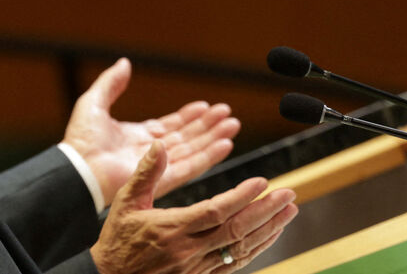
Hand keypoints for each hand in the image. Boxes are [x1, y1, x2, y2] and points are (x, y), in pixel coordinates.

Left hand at [61, 58, 240, 204]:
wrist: (78, 168)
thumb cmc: (80, 140)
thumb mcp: (95, 102)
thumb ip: (111, 83)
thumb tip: (124, 63)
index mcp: (136, 136)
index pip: (170, 126)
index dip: (189, 116)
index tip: (206, 107)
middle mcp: (150, 152)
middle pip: (186, 137)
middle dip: (208, 125)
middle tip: (228, 114)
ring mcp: (157, 166)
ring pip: (193, 150)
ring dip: (213, 138)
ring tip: (232, 125)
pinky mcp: (162, 179)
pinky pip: (191, 167)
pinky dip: (209, 156)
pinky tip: (225, 144)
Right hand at [90, 142, 297, 273]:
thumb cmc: (118, 240)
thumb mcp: (125, 202)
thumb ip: (146, 173)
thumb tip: (160, 145)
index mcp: (171, 229)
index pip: (215, 211)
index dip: (242, 197)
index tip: (263, 182)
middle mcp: (188, 250)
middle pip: (236, 230)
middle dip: (266, 211)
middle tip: (289, 193)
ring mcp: (197, 267)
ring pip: (241, 249)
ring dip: (269, 229)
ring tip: (288, 211)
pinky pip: (235, 264)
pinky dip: (256, 248)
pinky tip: (269, 235)